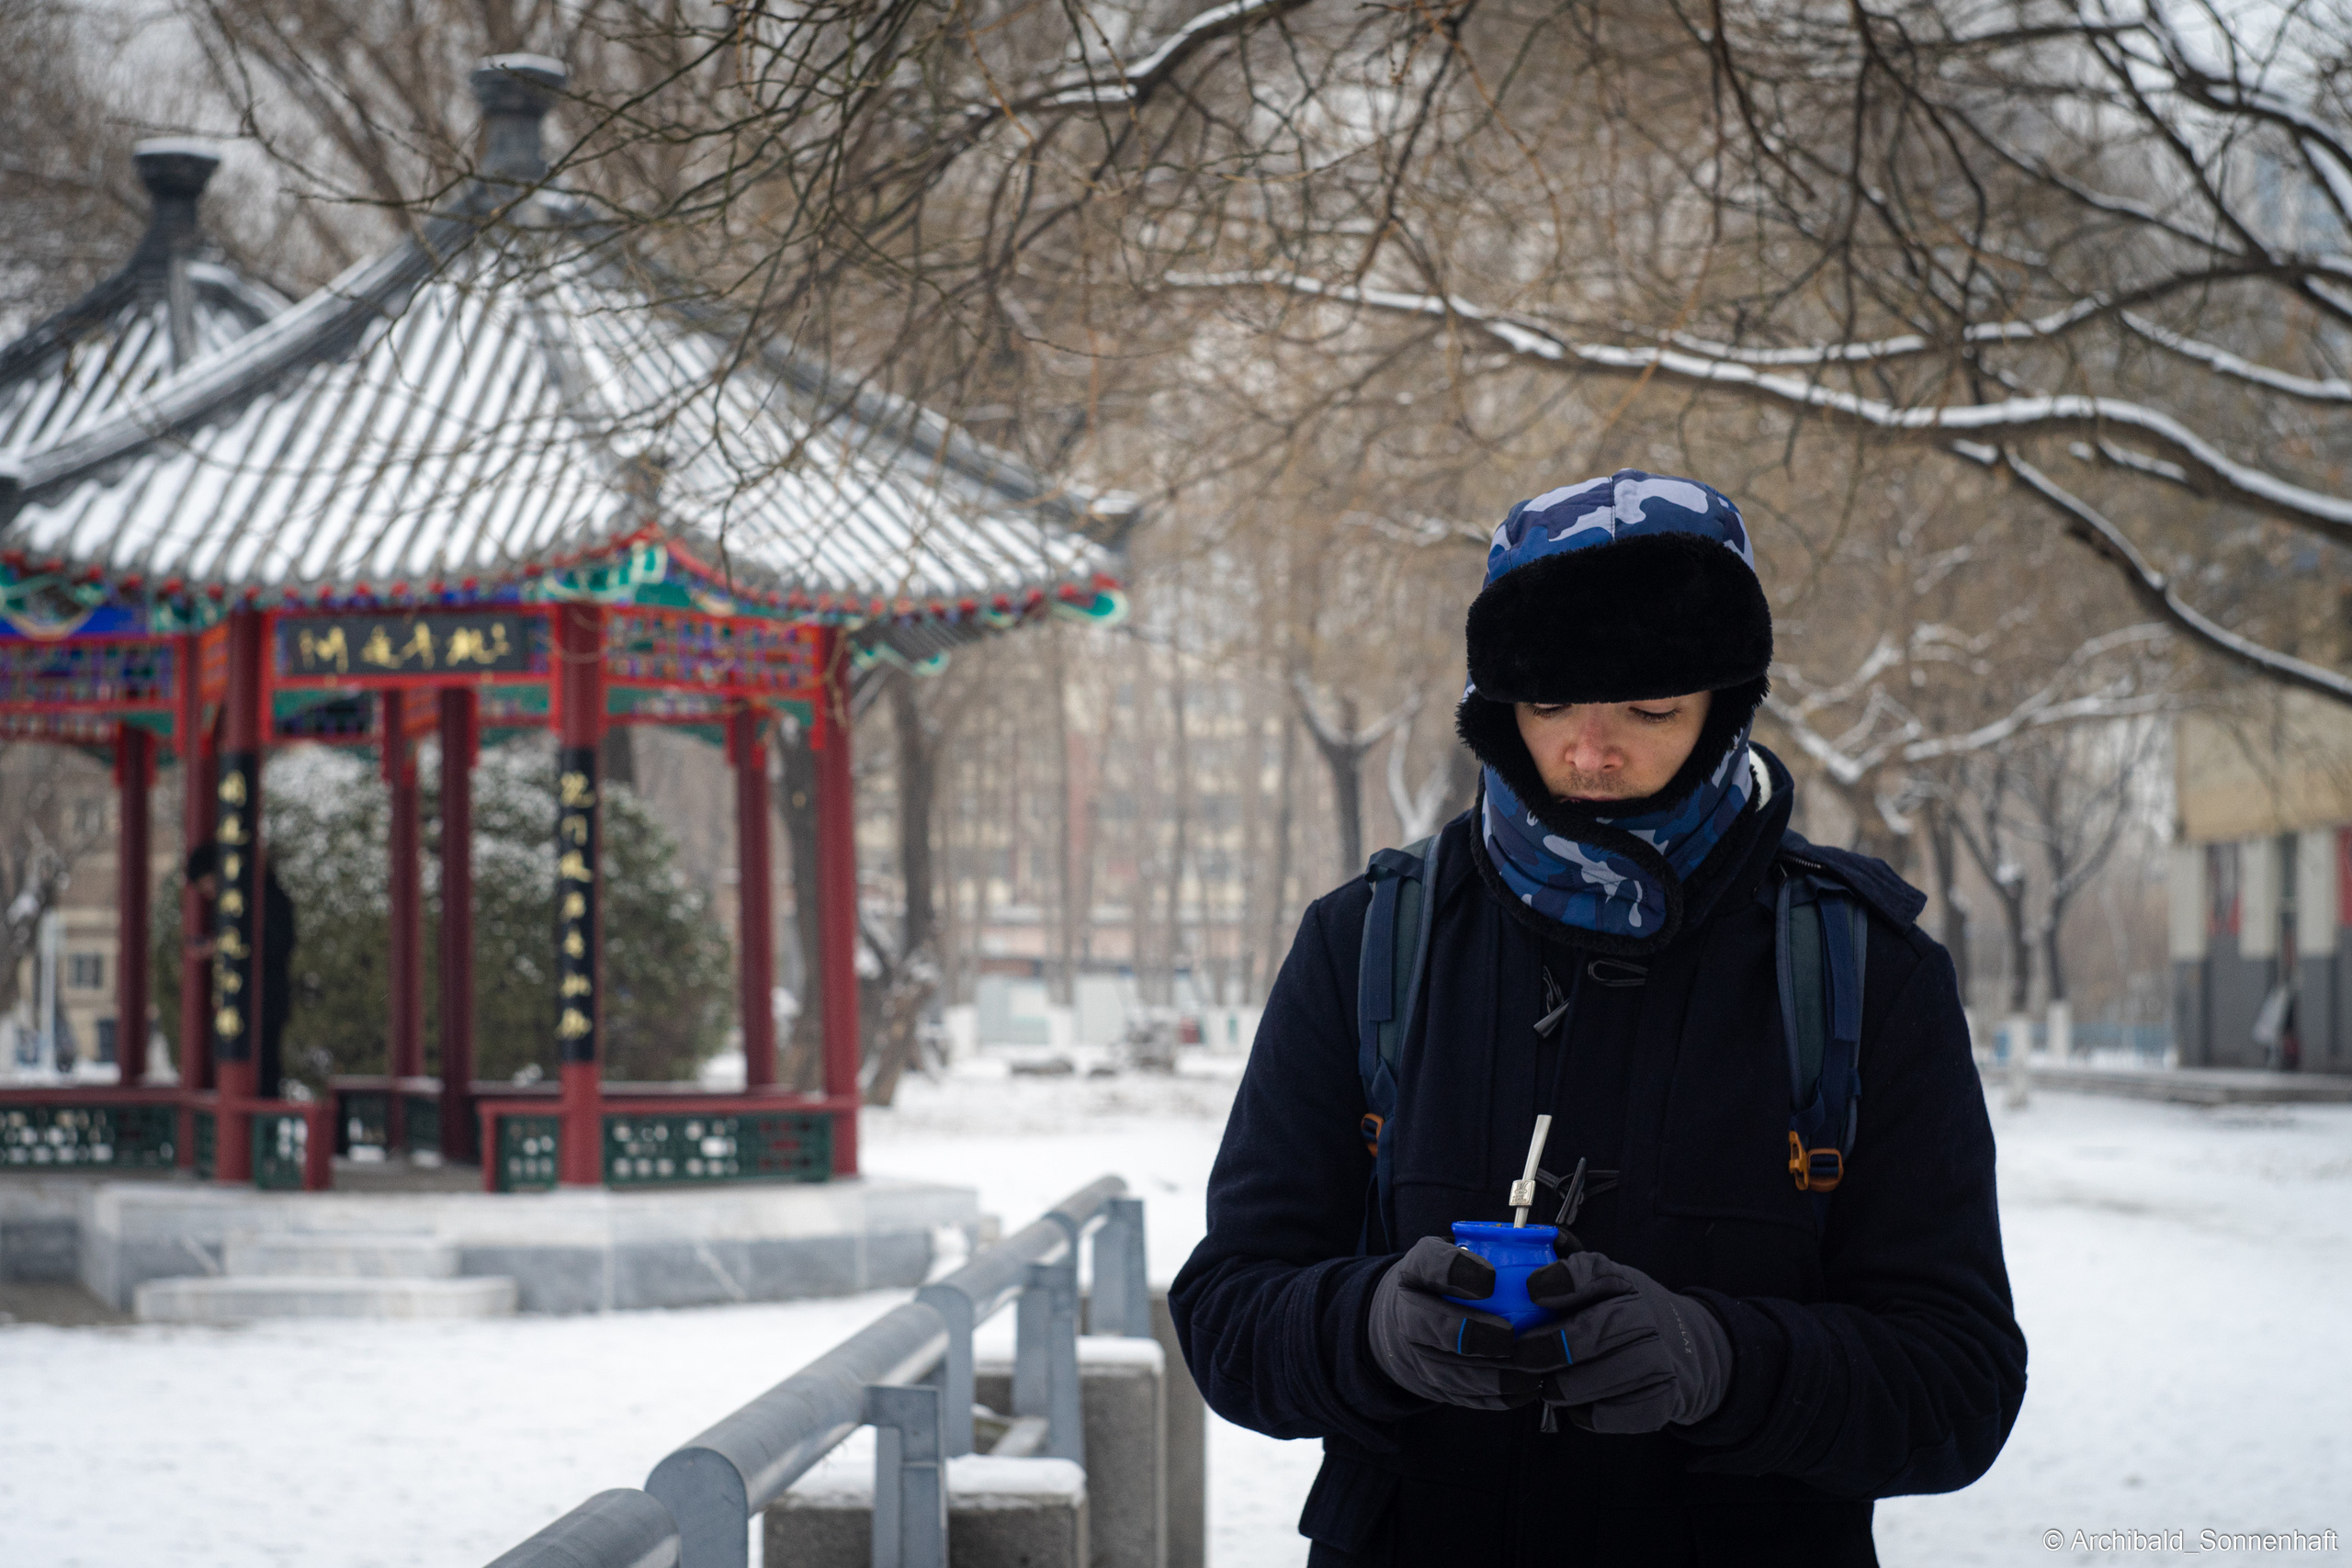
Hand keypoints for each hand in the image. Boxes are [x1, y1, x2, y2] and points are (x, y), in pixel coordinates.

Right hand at [1367, 1237, 1540, 1410]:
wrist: (1414, 1318)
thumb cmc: (1457, 1281)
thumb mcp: (1465, 1251)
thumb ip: (1508, 1246)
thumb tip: (1557, 1241)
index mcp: (1416, 1270)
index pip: (1427, 1264)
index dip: (1457, 1273)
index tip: (1491, 1279)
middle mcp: (1405, 1311)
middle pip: (1426, 1325)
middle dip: (1469, 1333)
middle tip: (1510, 1336)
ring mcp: (1414, 1353)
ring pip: (1445, 1371)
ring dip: (1489, 1376)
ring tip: (1529, 1372)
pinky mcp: (1431, 1386)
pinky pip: (1461, 1397)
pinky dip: (1495, 1397)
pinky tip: (1525, 1389)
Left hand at [1520, 1251, 1730, 1432]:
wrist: (1686, 1349)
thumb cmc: (1623, 1313)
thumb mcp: (1601, 1283)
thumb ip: (1563, 1274)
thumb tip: (1522, 1257)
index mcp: (1621, 1281)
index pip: (1595, 1272)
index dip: (1563, 1281)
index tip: (1532, 1291)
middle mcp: (1646, 1315)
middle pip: (1598, 1330)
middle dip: (1552, 1347)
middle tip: (1521, 1356)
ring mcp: (1660, 1358)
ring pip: (1605, 1377)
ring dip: (1566, 1385)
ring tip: (1547, 1385)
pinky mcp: (1662, 1399)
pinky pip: (1616, 1412)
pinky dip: (1590, 1413)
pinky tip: (1579, 1405)